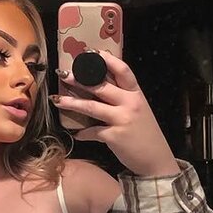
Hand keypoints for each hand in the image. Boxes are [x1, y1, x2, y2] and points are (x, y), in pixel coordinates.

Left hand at [51, 50, 179, 175]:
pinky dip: (83, 133)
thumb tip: (100, 86)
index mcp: (136, 94)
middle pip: (101, 86)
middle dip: (80, 79)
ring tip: (56, 99)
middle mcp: (130, 103)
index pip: (122, 70)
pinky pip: (93, 131)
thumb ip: (123, 98)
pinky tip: (77, 135)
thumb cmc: (146, 135)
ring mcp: (122, 119)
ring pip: (92, 107)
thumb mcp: (139, 111)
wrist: (156, 160)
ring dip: (72, 103)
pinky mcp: (114, 136)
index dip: (106, 59)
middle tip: (63, 74)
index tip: (90, 52)